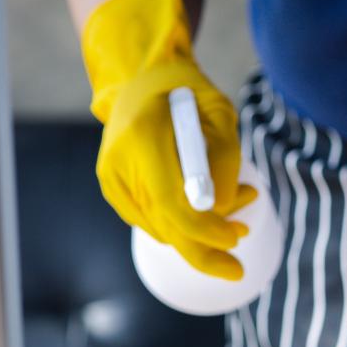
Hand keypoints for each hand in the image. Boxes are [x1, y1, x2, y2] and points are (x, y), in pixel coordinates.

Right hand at [82, 0, 256, 279]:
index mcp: (144, 137)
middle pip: (163, 227)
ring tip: (237, 211)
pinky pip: (150, 221)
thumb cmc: (188, 92)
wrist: (141, 78)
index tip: (236, 238)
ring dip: (199, 234)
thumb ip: (224, 161)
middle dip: (203, 254)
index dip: (207, 230)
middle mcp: (119, 160)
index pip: (174, 203)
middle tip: (236, 269)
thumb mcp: (219, 115)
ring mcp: (110, 176)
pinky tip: (207, 207)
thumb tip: (224, 211)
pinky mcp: (111, 186)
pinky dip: (180, 224)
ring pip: (159, 229)